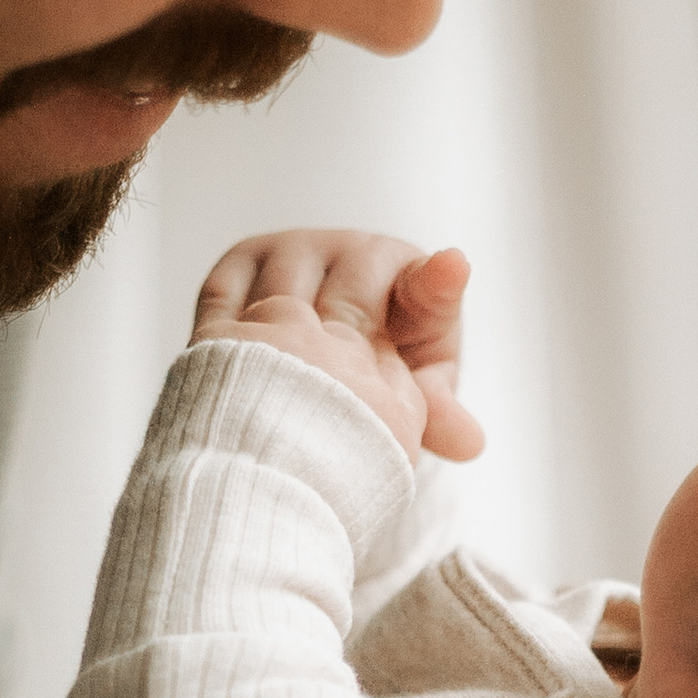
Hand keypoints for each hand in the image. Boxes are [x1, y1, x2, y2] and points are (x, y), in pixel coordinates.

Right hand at [191, 231, 486, 463]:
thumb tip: (469, 444)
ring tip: (283, 402)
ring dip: (283, 353)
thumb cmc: (374, 380)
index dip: (437, 281)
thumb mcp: (409, 401)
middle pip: (349, 302)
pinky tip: (237, 380)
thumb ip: (435, 415)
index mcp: (411, 280)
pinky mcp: (236, 268)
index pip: (427, 283)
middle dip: (343, 358)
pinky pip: (228, 301)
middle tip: (334, 404)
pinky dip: (233, 342)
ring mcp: (290, 253)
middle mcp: (351, 252)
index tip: (452, 269)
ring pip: (282, 300)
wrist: (306, 368)